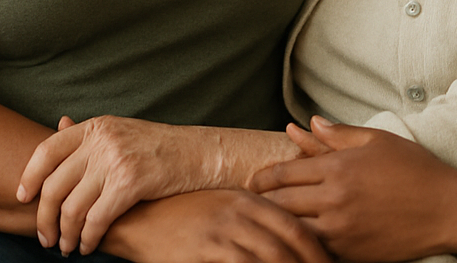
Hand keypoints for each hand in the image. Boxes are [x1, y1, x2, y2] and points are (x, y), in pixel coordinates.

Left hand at [18, 115, 224, 253]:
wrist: (200, 153)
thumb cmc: (159, 147)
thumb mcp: (120, 131)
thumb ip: (89, 135)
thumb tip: (59, 124)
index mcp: (95, 127)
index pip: (46, 150)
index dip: (29, 176)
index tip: (22, 197)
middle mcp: (101, 141)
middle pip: (55, 185)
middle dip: (45, 217)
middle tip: (46, 238)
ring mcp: (115, 161)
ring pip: (73, 207)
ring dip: (66, 234)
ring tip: (66, 247)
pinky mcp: (130, 183)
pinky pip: (96, 219)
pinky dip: (87, 238)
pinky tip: (87, 246)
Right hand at [104, 189, 327, 262]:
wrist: (138, 220)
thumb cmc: (183, 217)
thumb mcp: (222, 206)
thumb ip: (255, 217)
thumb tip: (291, 239)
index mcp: (248, 199)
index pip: (297, 227)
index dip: (319, 252)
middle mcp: (239, 211)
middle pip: (291, 244)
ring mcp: (222, 231)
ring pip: (271, 259)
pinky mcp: (204, 250)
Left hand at [248, 116, 456, 261]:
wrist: (448, 210)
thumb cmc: (416, 170)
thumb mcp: (378, 141)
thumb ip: (339, 134)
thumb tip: (308, 123)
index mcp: (339, 168)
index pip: (284, 173)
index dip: (262, 178)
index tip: (252, 182)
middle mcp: (335, 199)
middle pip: (280, 203)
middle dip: (260, 203)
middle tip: (245, 205)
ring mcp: (343, 230)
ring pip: (292, 230)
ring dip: (275, 226)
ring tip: (261, 225)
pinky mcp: (353, 254)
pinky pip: (315, 251)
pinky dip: (299, 246)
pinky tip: (291, 243)